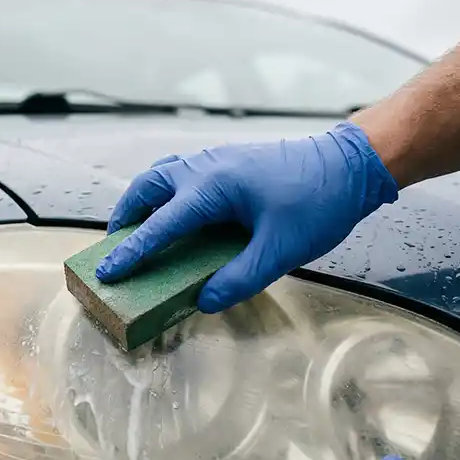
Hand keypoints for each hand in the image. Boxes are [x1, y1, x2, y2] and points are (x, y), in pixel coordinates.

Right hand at [96, 122, 398, 312]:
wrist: (350, 164)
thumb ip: (240, 278)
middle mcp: (206, 167)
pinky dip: (164, 192)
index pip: (161, 225)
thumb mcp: (281, 250)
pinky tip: (174, 212)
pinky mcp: (228, 161)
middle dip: (125, 216)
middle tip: (115, 247)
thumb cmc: (319, 203)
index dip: (133, 252)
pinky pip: (180, 172)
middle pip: (147, 187)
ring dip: (142, 201)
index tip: (109, 272)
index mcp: (213, 188)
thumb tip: (206, 300)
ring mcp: (216, 159)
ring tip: (136, 229)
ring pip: (161, 175)